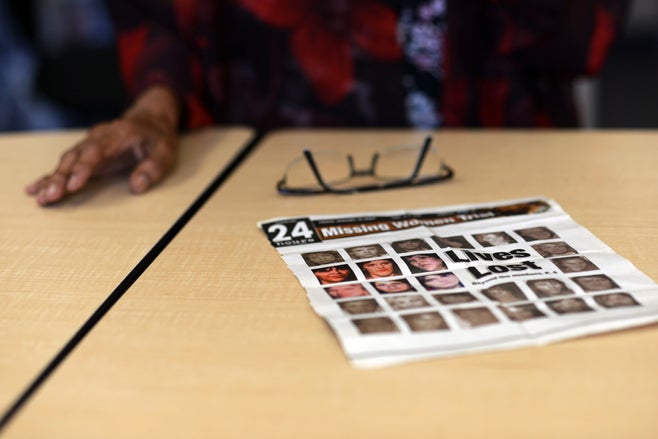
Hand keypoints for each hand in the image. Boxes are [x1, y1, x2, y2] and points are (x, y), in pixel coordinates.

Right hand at [26, 86, 178, 205]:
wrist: (150, 119)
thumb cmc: (157, 138)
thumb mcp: (165, 152)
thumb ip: (152, 168)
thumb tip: (137, 186)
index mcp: (117, 135)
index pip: (96, 151)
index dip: (83, 168)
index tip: (73, 185)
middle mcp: (98, 138)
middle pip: (75, 156)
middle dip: (60, 177)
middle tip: (50, 196)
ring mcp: (90, 145)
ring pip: (67, 160)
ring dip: (52, 179)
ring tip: (40, 197)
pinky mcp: (87, 154)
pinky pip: (66, 165)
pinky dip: (51, 177)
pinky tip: (35, 189)